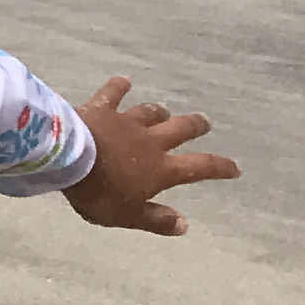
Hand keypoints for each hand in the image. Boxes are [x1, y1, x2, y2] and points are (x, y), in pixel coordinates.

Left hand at [64, 77, 239, 236]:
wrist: (68, 159)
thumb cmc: (99, 192)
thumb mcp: (129, 216)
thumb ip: (157, 219)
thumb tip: (185, 224)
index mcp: (161, 169)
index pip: (200, 167)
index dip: (220, 167)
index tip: (235, 167)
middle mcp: (150, 141)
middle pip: (180, 129)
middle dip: (195, 126)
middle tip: (205, 123)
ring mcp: (126, 121)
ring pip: (150, 112)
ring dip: (159, 111)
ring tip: (165, 110)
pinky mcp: (101, 109)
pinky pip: (113, 94)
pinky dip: (119, 87)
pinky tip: (124, 80)